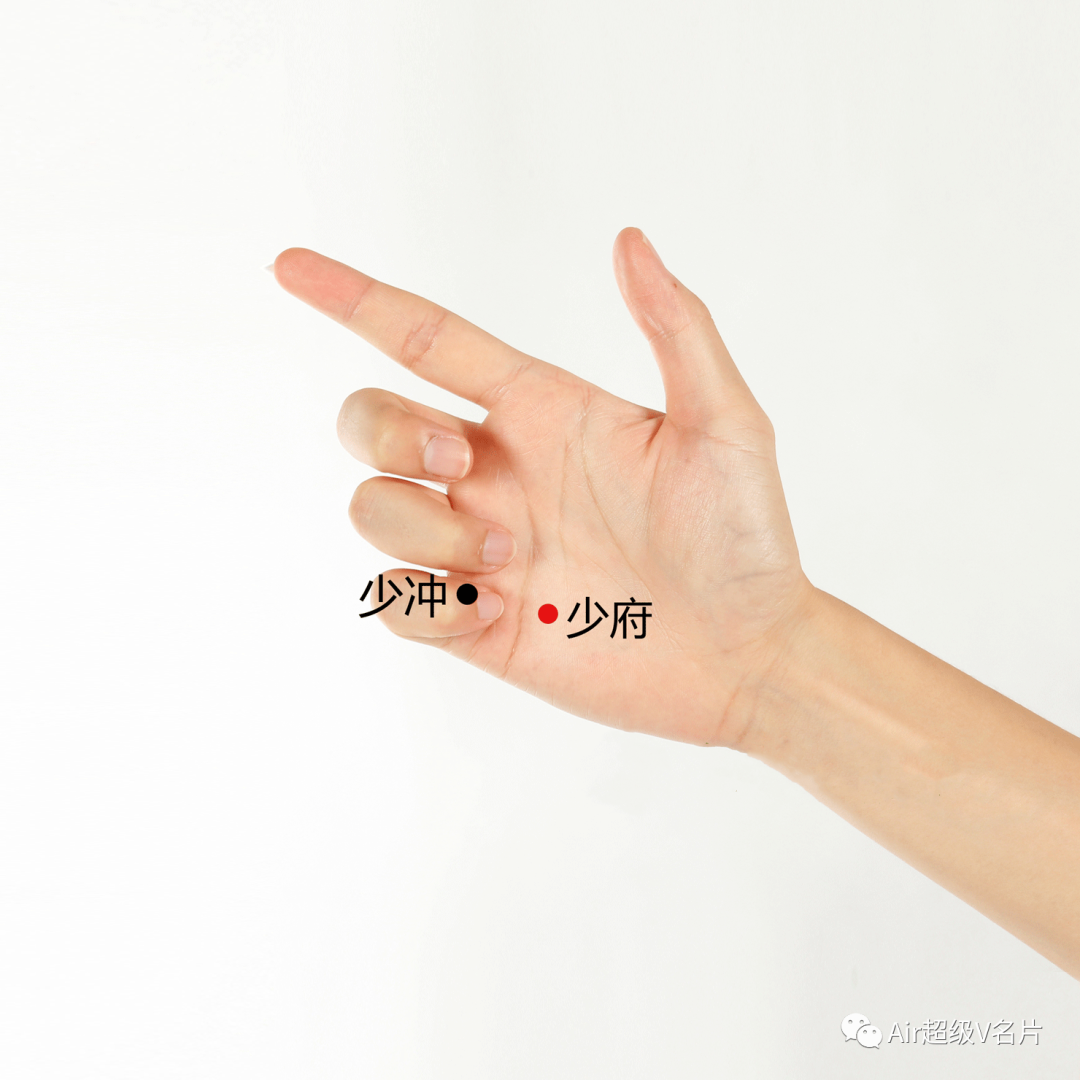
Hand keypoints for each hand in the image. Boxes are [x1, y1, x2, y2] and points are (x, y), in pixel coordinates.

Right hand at [271, 229, 816, 747]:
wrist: (746, 655)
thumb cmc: (746, 538)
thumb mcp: (724, 423)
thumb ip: (677, 328)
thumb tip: (629, 238)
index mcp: (539, 413)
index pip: (427, 340)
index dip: (354, 299)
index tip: (289, 266)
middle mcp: (496, 474)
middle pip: (370, 421)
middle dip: (390, 430)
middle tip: (466, 469)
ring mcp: (479, 550)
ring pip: (374, 510)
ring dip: (426, 532)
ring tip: (517, 564)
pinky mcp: (474, 622)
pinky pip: (395, 602)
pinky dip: (427, 606)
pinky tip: (500, 614)